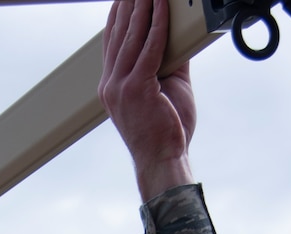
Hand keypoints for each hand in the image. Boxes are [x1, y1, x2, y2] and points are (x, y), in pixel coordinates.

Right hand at [100, 0, 197, 201]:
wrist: (163, 161)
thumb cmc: (166, 132)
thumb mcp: (166, 90)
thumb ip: (169, 62)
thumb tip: (180, 35)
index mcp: (111, 87)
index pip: (111, 42)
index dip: (117, 16)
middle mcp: (110, 85)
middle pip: (119, 34)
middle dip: (128, 4)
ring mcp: (120, 87)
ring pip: (132, 37)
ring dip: (142, 7)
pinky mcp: (137, 89)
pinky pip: (150, 48)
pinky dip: (158, 24)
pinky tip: (162, 7)